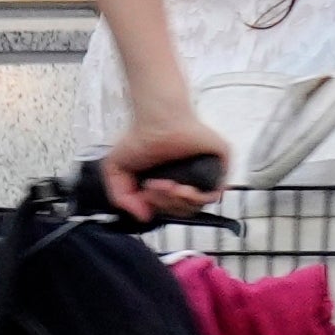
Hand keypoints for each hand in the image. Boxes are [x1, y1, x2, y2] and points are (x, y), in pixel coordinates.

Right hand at [103, 108, 232, 219]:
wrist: (157, 118)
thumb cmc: (139, 137)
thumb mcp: (116, 171)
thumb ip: (121, 198)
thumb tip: (144, 216)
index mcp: (168, 185)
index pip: (168, 211)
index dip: (156, 208)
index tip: (145, 195)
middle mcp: (187, 182)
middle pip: (181, 211)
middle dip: (164, 204)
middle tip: (154, 187)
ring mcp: (203, 176)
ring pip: (196, 206)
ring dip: (177, 201)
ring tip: (166, 185)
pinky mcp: (217, 167)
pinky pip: (213, 195)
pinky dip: (196, 198)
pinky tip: (181, 187)